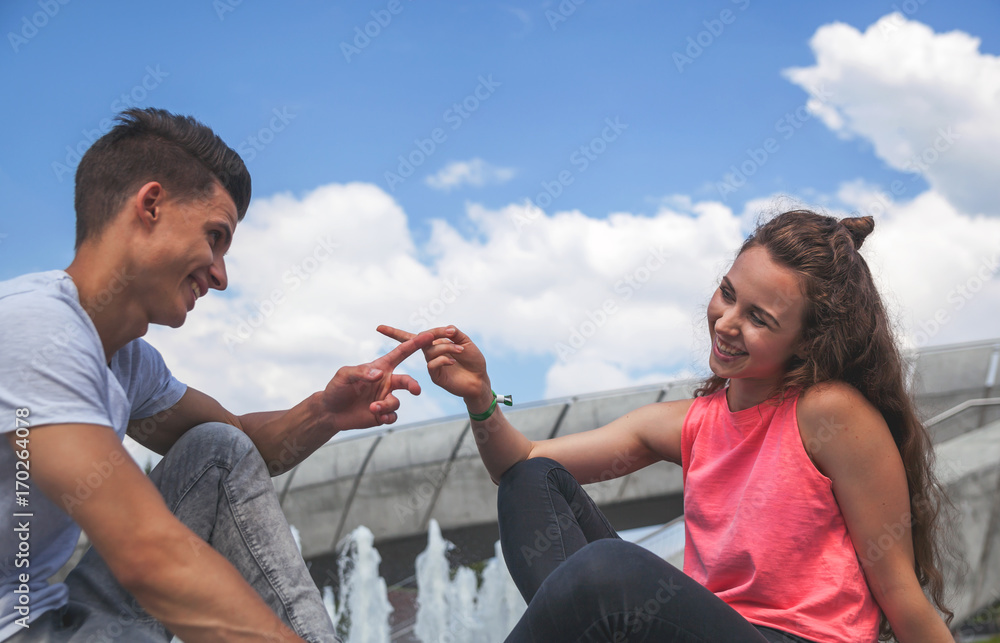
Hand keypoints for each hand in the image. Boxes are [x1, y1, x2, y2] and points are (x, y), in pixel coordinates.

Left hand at [320, 330, 434, 429]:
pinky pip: (393, 416)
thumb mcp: (344, 375)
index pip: (400, 354)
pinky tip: (378, 416)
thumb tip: (380, 375)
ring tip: (373, 407)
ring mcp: (384, 398)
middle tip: (416, 390)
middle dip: (413, 385)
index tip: (428, 336)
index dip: (414, 344)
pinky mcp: (382, 414)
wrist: (330, 412)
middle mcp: (386, 382)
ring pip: (396, 402)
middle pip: (406, 381)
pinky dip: (388, 416)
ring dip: (386, 405)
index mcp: (380, 368)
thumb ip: (361, 372)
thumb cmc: (336, 388)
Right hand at [377, 325, 492, 410]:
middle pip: (421, 340)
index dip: (394, 333)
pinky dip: (443, 358)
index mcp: (433, 345)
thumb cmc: (473, 361)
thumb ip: (455, 334)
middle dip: (436, 334)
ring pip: (430, 350)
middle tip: (451, 335)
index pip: (411, 338)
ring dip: (446, 347)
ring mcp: (431, 366)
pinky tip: (453, 361)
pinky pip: (432, 363)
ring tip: (461, 351)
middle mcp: (429, 355)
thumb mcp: (466, 343)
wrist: (480, 381)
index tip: (378, 328)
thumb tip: (446, 328)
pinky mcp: (435, 376)